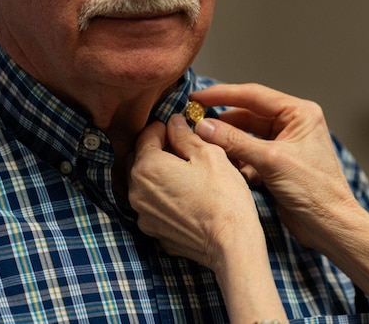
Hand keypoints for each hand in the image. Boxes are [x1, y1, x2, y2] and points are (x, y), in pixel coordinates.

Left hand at [127, 114, 261, 270]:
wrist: (231, 244)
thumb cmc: (223, 196)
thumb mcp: (209, 154)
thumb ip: (185, 136)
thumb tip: (174, 123)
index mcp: (147, 167)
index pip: (146, 135)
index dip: (163, 127)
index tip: (178, 127)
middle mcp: (136, 192)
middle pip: (138, 160)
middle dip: (156, 150)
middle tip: (181, 147)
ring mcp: (144, 216)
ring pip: (144, 185)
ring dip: (158, 175)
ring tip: (185, 172)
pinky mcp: (155, 233)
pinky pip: (153, 207)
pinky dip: (163, 198)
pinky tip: (186, 197)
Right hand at [190, 83, 361, 249]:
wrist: (331, 227)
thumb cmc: (315, 191)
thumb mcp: (271, 161)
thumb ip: (235, 142)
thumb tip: (204, 126)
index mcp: (299, 114)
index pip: (254, 95)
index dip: (222, 95)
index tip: (197, 97)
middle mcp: (293, 125)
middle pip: (247, 115)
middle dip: (222, 121)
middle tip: (194, 122)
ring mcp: (284, 145)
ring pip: (246, 137)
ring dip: (227, 142)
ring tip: (203, 144)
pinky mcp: (277, 165)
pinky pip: (249, 155)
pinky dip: (236, 160)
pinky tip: (222, 166)